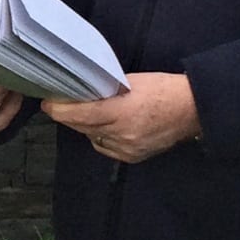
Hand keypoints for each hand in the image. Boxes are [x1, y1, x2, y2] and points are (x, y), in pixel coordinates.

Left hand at [42, 72, 199, 163]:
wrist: (193, 110)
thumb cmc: (163, 89)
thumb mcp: (132, 81)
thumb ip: (106, 90)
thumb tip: (83, 93)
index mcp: (121, 112)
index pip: (80, 114)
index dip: (59, 110)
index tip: (47, 104)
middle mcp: (121, 133)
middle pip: (82, 127)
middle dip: (68, 116)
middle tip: (60, 105)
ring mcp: (127, 148)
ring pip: (92, 137)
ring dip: (86, 126)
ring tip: (88, 113)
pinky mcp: (132, 157)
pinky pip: (105, 147)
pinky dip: (101, 137)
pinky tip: (106, 127)